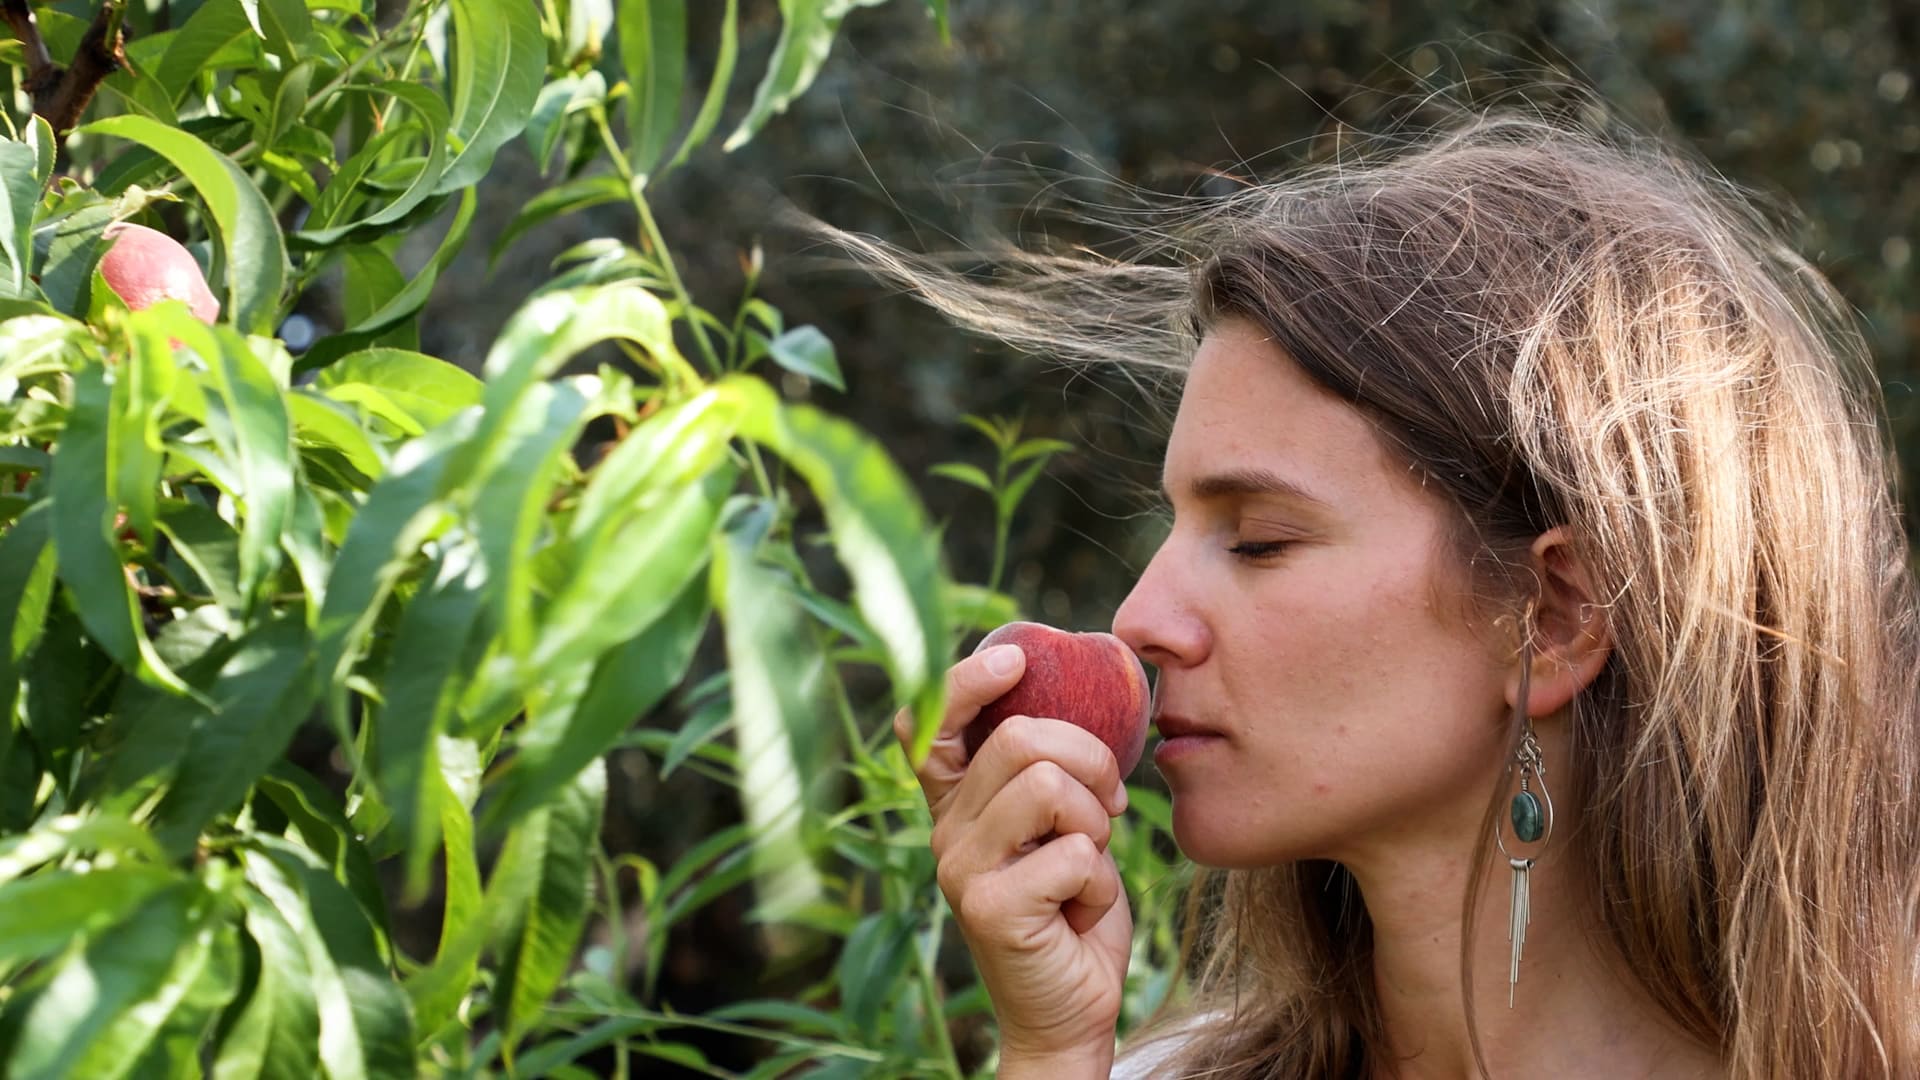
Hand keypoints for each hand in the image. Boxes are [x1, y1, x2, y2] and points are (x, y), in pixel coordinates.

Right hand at [895, 643, 1132, 1067]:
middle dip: (1088, 759)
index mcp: (958, 803)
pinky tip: (1082, 909)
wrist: (1073, 1006)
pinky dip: (1101, 880)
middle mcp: (946, 831)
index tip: (1015, 661)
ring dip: (1095, 822)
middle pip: (1018, 739)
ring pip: (1046, 786)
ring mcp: (961, 870)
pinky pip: (1072, 854)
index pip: (929, 721)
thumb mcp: (1058, 826)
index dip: (967, 680)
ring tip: (1089, 860)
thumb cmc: (1072, 907)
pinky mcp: (990, 909)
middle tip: (1108, 806)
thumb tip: (1084, 693)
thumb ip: (1048, 771)